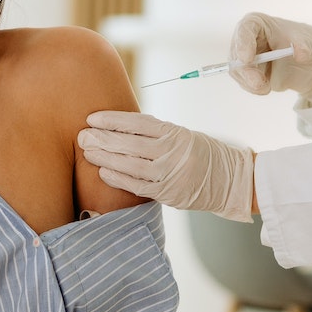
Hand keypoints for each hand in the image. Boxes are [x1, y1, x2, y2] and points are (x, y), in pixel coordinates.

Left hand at [78, 112, 254, 220]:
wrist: (229, 179)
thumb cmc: (200, 154)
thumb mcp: (182, 135)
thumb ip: (155, 133)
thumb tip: (118, 127)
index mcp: (174, 133)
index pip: (137, 123)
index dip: (112, 120)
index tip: (92, 118)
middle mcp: (172, 152)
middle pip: (130, 144)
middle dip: (103, 139)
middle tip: (82, 135)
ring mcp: (170, 173)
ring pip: (131, 165)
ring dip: (105, 158)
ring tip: (87, 151)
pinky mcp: (168, 193)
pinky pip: (138, 186)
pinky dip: (119, 179)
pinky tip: (103, 172)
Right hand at [229, 12, 311, 104]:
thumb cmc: (310, 44)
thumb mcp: (311, 42)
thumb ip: (304, 46)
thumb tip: (300, 53)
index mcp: (259, 24)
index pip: (245, 28)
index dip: (243, 42)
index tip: (247, 58)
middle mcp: (249, 39)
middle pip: (236, 52)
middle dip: (245, 70)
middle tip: (258, 83)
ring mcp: (248, 58)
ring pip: (238, 70)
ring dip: (249, 81)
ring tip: (266, 88)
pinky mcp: (252, 74)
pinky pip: (245, 82)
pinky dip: (254, 88)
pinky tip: (266, 89)